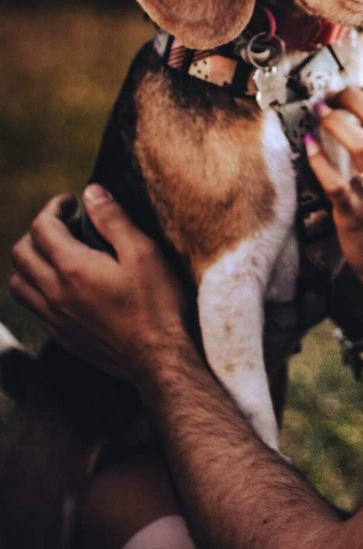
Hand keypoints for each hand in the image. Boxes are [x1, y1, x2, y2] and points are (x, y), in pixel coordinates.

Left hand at [9, 186, 189, 383]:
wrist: (158, 357)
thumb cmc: (156, 303)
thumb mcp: (143, 252)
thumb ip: (113, 219)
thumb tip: (91, 192)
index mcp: (73, 268)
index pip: (41, 227)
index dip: (54, 207)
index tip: (73, 202)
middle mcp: (54, 293)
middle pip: (21, 253)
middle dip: (39, 231)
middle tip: (68, 225)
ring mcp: (55, 318)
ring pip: (18, 283)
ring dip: (32, 261)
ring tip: (60, 254)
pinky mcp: (61, 336)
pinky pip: (32, 307)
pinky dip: (38, 288)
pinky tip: (66, 285)